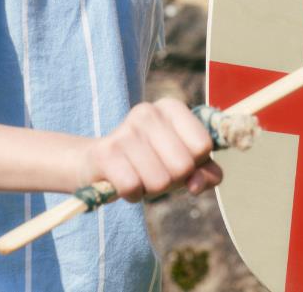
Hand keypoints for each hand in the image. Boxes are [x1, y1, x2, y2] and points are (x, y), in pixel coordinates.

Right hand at [77, 99, 223, 202]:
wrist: (97, 162)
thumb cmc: (149, 161)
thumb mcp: (183, 162)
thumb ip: (205, 172)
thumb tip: (196, 185)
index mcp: (171, 107)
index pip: (203, 145)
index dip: (194, 164)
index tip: (175, 160)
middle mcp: (148, 111)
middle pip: (183, 166)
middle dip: (172, 180)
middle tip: (155, 172)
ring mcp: (125, 130)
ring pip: (160, 181)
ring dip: (150, 189)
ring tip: (138, 175)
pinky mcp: (105, 152)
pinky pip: (133, 187)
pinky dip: (132, 194)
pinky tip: (124, 183)